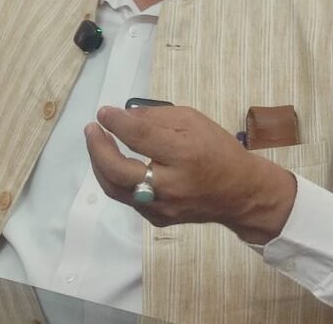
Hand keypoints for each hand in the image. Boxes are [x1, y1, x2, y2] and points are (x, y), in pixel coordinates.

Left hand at [85, 105, 296, 244]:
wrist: (241, 194)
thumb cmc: (218, 150)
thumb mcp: (194, 121)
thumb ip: (158, 116)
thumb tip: (124, 116)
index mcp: (184, 154)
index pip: (140, 137)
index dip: (117, 123)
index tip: (103, 112)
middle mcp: (171, 185)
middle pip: (119, 171)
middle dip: (98, 149)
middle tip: (91, 129)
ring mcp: (162, 207)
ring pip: (116, 189)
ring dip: (100, 165)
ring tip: (97, 143)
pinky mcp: (158, 219)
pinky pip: (129, 198)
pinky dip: (117, 179)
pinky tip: (115, 163)